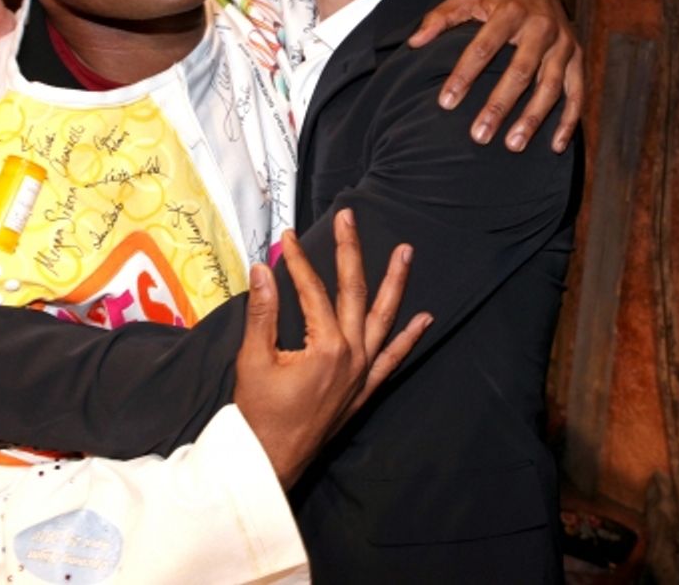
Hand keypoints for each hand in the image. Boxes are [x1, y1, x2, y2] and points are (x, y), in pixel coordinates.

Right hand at [234, 209, 429, 488]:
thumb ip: (263, 312)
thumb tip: (264, 268)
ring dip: (395, 283)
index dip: (299, 262)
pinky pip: (393, 359)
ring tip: (405, 252)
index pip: (314, 292)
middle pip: (354, 292)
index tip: (287, 237)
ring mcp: (363, 373)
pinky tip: (424, 319)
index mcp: (327, 347)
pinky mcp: (364, 389)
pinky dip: (409, 338)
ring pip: (384, 318)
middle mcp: (353, 355)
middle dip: (350, 251)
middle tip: (348, 217)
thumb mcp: (254, 360)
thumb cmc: (259, 413)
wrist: (271, 461)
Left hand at [409, 0, 582, 152]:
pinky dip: (569, 120)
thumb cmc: (494, 1)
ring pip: (550, 86)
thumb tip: (414, 43)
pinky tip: (555, 146)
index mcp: (510, 11)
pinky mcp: (578, 58)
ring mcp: (563, 44)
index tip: (446, 103)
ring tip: (512, 146)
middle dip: (499, 105)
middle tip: (478, 136)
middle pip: (520, 71)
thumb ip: (440, 18)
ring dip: (533, 118)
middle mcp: (541, 26)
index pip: (484, 46)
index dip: (464, 75)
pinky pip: (576, 93)